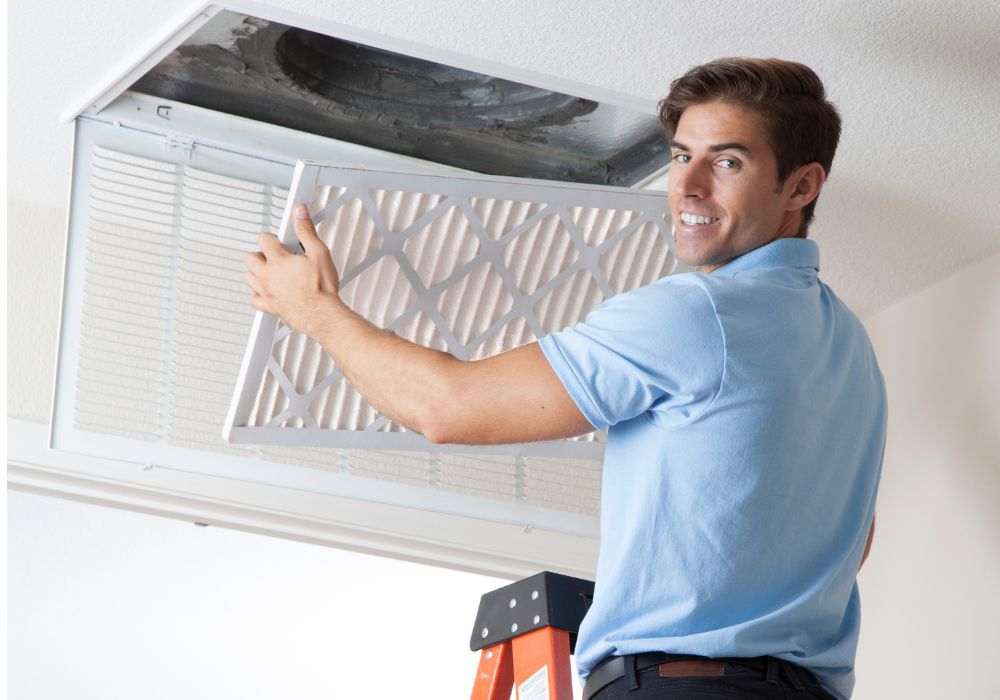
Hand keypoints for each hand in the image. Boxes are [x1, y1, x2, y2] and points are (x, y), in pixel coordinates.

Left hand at [244, 204, 341, 334]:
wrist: (322, 315)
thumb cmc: (322, 290)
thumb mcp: (319, 253)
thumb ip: (306, 231)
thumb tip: (299, 213)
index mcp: (278, 261)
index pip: (264, 240)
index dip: (272, 238)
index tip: (280, 241)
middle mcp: (267, 276)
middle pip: (250, 258)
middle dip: (260, 254)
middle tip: (274, 256)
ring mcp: (266, 292)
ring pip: (248, 276)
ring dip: (256, 271)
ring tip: (270, 270)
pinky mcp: (269, 307)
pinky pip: (253, 298)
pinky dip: (257, 293)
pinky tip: (267, 290)